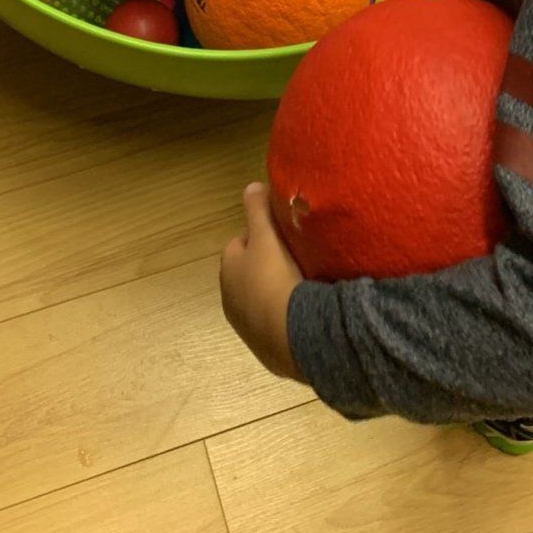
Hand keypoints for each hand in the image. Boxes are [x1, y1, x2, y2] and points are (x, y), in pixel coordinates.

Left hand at [220, 183, 303, 380]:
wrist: (290, 337)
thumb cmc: (274, 278)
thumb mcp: (266, 236)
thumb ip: (257, 209)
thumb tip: (251, 185)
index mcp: (228, 267)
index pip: (241, 241)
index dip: (261, 234)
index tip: (284, 232)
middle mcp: (230, 296)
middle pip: (250, 271)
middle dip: (268, 263)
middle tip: (296, 256)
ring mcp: (246, 324)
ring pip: (262, 297)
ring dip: (276, 290)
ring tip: (303, 283)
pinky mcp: (265, 346)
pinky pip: (275, 321)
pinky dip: (284, 314)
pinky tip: (303, 310)